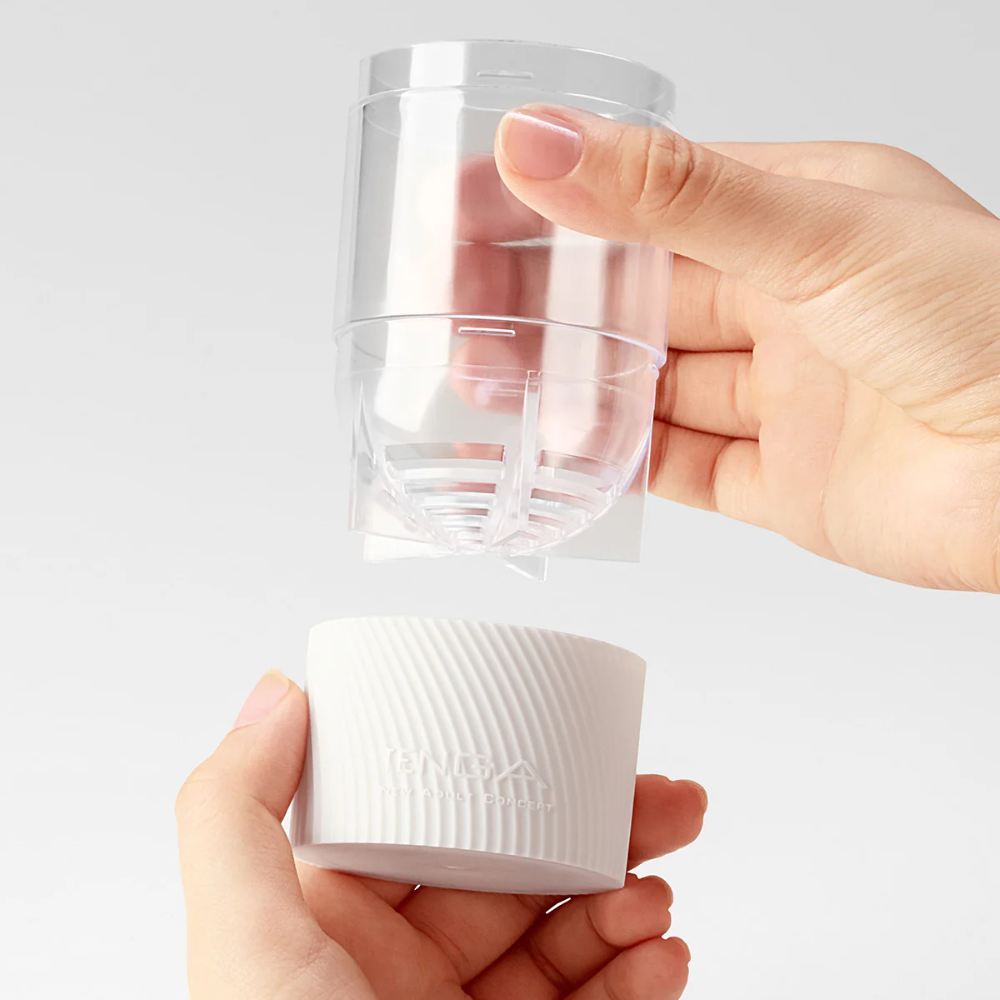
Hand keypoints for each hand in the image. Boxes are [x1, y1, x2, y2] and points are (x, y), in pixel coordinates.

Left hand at [176, 671, 705, 999]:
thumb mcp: (248, 947)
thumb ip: (236, 811)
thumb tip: (275, 692)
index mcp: (334, 925)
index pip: (435, 820)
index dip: (508, 778)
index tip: (573, 753)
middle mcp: (400, 973)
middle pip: (521, 868)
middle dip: (602, 831)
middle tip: (662, 805)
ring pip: (569, 935)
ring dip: (629, 900)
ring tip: (655, 893)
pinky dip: (644, 977)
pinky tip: (663, 956)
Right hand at [489, 106, 999, 591]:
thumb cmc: (990, 330)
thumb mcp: (818, 233)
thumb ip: (674, 197)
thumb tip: (546, 144)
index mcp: (803, 216)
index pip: (651, 199)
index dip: (560, 200)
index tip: (473, 206)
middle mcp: (790, 305)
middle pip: (638, 298)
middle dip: (546, 302)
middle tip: (459, 307)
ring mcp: (784, 397)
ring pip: (649, 385)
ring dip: (569, 384)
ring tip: (486, 379)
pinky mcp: (783, 481)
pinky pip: (679, 467)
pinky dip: (618, 463)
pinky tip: (562, 452)